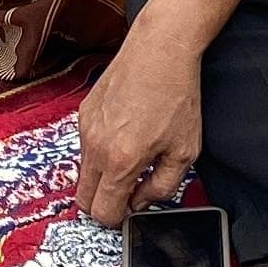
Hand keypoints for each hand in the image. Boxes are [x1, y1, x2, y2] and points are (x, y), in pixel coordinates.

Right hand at [74, 26, 208, 225]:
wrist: (160, 48)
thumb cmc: (176, 95)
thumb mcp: (185, 150)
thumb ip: (162, 187)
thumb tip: (140, 202)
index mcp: (121, 160)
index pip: (103, 212)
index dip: (118, 218)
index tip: (130, 209)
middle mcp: (96, 146)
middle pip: (83, 199)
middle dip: (103, 202)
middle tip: (128, 191)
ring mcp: (86, 127)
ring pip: (84, 172)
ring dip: (103, 175)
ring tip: (132, 153)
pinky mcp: (83, 111)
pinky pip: (85, 146)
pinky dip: (100, 150)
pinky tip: (124, 131)